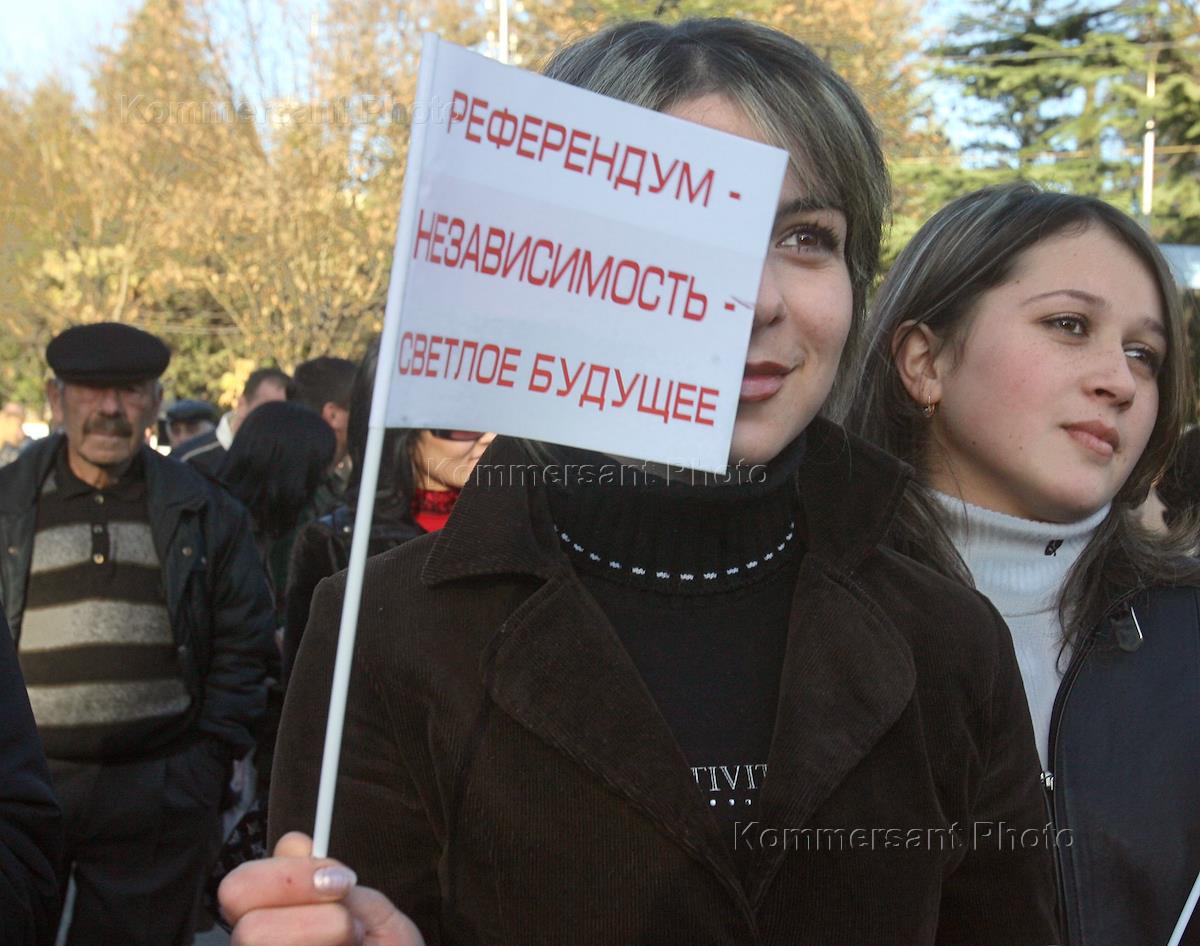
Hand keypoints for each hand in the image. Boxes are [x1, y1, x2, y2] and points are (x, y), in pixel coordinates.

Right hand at [220, 832, 425, 945]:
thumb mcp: (375, 914)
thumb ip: (333, 880)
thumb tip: (294, 844)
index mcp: (272, 921)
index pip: (237, 889)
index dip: (286, 877)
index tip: (340, 881)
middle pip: (247, 931)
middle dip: (312, 921)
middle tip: (351, 926)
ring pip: (262, 945)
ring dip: (327, 938)